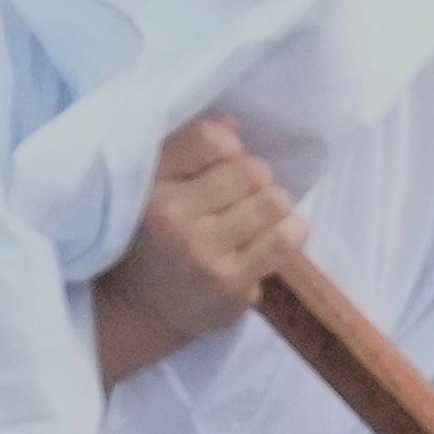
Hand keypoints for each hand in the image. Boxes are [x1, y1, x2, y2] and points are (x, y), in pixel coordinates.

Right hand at [94, 118, 305, 379]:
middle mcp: (172, 218)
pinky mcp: (229, 284)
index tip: (224, 164)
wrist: (144, 306)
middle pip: (252, 170)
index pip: (209, 140)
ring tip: (256, 220)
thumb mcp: (159, 183)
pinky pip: (286, 239)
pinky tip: (270, 240)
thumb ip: (192, 148)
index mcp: (151, 184)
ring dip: (274, 207)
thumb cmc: (159, 233)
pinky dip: (289, 233)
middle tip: (241, 200)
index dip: (229, 148)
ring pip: (274, 201)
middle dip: (256, 180)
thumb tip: (236, 127)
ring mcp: (202, 254)